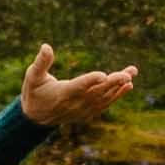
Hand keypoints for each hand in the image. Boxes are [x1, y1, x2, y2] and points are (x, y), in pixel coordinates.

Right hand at [20, 43, 136, 127]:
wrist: (36, 118)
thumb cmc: (34, 92)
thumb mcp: (32, 77)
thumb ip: (41, 63)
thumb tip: (46, 46)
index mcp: (62, 94)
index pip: (78, 86)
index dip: (90, 81)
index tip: (103, 75)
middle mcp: (75, 104)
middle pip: (97, 92)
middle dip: (114, 82)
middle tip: (128, 73)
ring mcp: (82, 110)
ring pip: (104, 98)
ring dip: (119, 86)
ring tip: (132, 73)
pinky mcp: (87, 113)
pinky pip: (105, 104)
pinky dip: (117, 96)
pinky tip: (128, 86)